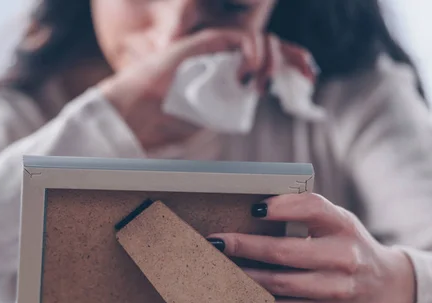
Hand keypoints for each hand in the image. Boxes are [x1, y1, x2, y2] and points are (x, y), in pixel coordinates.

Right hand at [99, 30, 315, 150]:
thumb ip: (227, 106)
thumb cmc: (162, 124)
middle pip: (268, 44)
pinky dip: (252, 54)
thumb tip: (249, 102)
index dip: (288, 62)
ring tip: (259, 84)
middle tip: (307, 73)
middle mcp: (220, 57)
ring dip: (271, 60)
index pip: (263, 59)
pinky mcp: (201, 43)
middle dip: (292, 56)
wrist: (133, 118)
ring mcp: (211, 48)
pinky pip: (239, 38)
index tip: (309, 76)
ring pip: (258, 39)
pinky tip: (247, 76)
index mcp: (223, 73)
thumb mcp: (206, 119)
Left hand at [208, 193, 416, 302]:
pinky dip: (258, 301)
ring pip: (280, 283)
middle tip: (216, 242)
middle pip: (286, 252)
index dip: (282, 207)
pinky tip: (237, 292)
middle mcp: (342, 257)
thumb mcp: (338, 222)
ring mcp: (335, 288)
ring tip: (218, 268)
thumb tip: (252, 211)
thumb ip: (305, 214)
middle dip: (245, 246)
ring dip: (244, 276)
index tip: (253, 208)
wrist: (385, 285)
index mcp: (343, 226)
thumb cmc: (348, 244)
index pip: (312, 208)